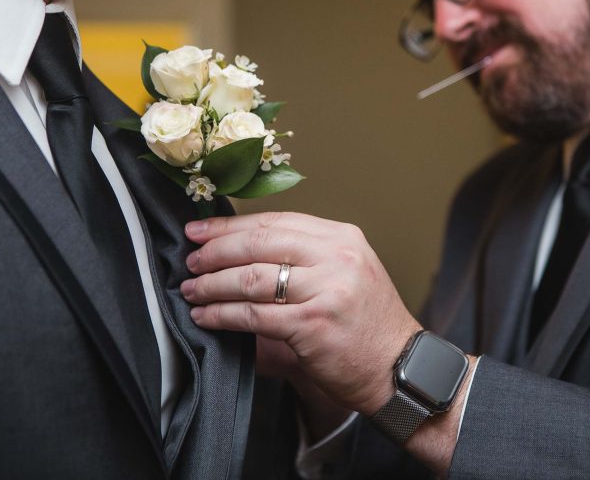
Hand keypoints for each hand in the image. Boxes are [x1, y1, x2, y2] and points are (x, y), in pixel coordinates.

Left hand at [181, 212, 420, 414]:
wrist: (398, 369)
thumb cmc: (367, 325)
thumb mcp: (346, 274)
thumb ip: (304, 258)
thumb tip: (239, 250)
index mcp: (342, 238)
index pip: (276, 221)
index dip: (232, 225)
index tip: (201, 230)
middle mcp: (336, 257)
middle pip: (259, 243)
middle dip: (216, 250)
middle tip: (191, 259)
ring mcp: (325, 290)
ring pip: (250, 278)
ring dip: (212, 284)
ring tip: (192, 290)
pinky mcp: (311, 324)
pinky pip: (252, 314)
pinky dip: (221, 314)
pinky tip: (205, 316)